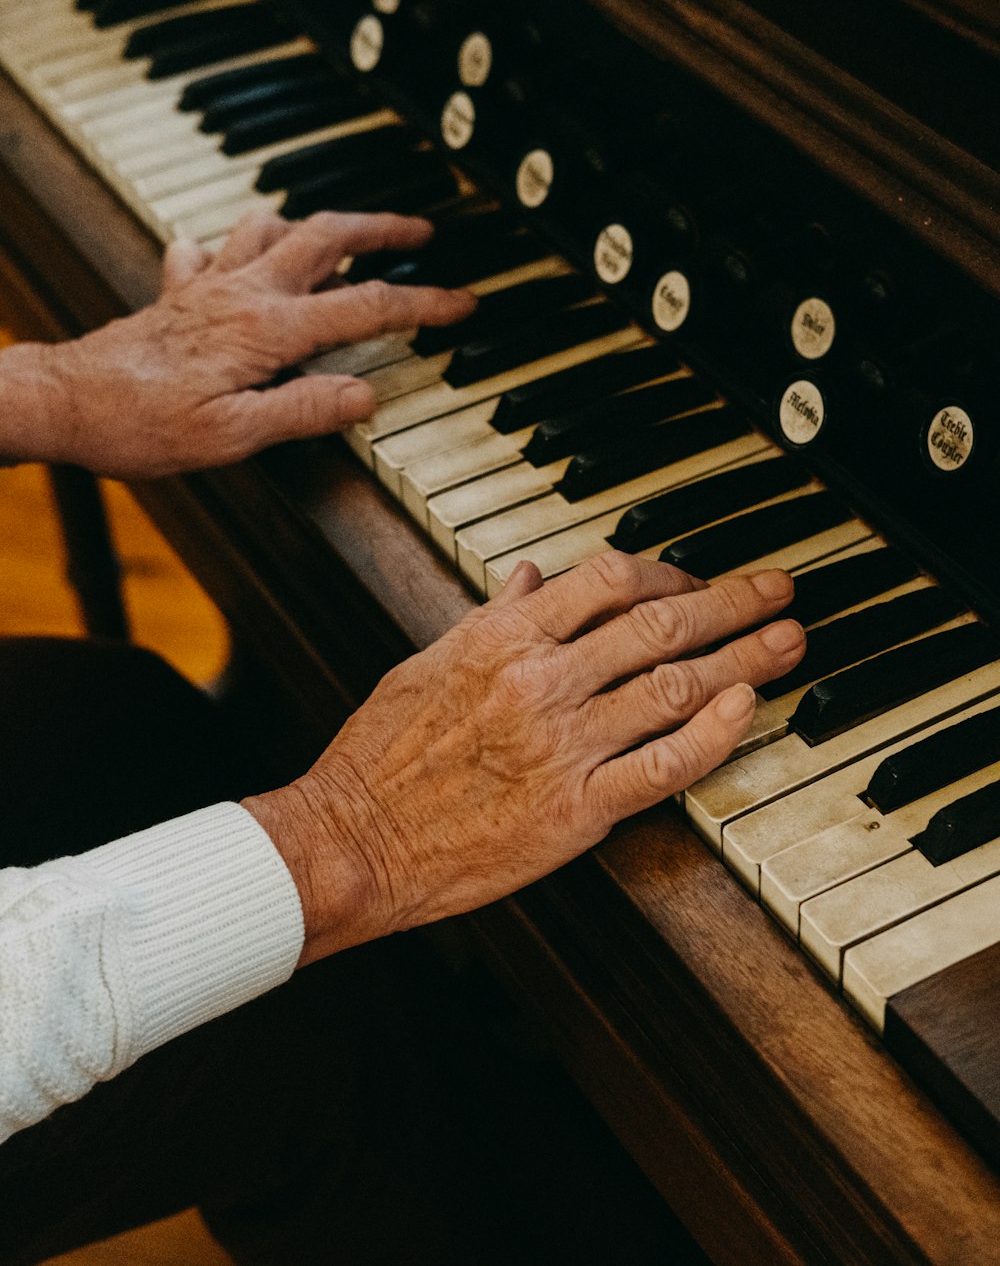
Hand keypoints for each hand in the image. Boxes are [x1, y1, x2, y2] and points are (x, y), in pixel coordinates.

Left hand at [0, 210, 473, 477]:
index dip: (423, 303)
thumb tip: (365, 395)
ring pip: (271, 227)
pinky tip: (238, 254)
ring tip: (342, 234)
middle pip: (326, 236)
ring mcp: (208, 287)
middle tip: (419, 231)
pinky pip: (211, 248)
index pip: (366, 307)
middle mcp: (241, 294)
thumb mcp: (233, 436)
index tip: (463, 301)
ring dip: (314, 223)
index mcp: (267, 330)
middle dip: (381, 228)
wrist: (65, 403)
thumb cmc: (141, 425)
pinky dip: (235, 242)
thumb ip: (304, 411)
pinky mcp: (177, 293)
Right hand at [243, 553, 804, 963]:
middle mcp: (541, 681)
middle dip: (731, 603)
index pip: (608, 580)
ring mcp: (563, 745)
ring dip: (743, 659)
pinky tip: (747, 710)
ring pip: (675, 687)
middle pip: (660, 624)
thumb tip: (533, 575)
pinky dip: (712, 735)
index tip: (696, 580)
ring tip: (789, 642)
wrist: (353, 840)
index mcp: (504, 639)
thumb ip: (491, 616)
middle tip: (778, 592)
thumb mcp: (429, 662)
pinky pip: (662, 766)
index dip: (669, 572)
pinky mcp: (575, 810)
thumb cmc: (381, 755)